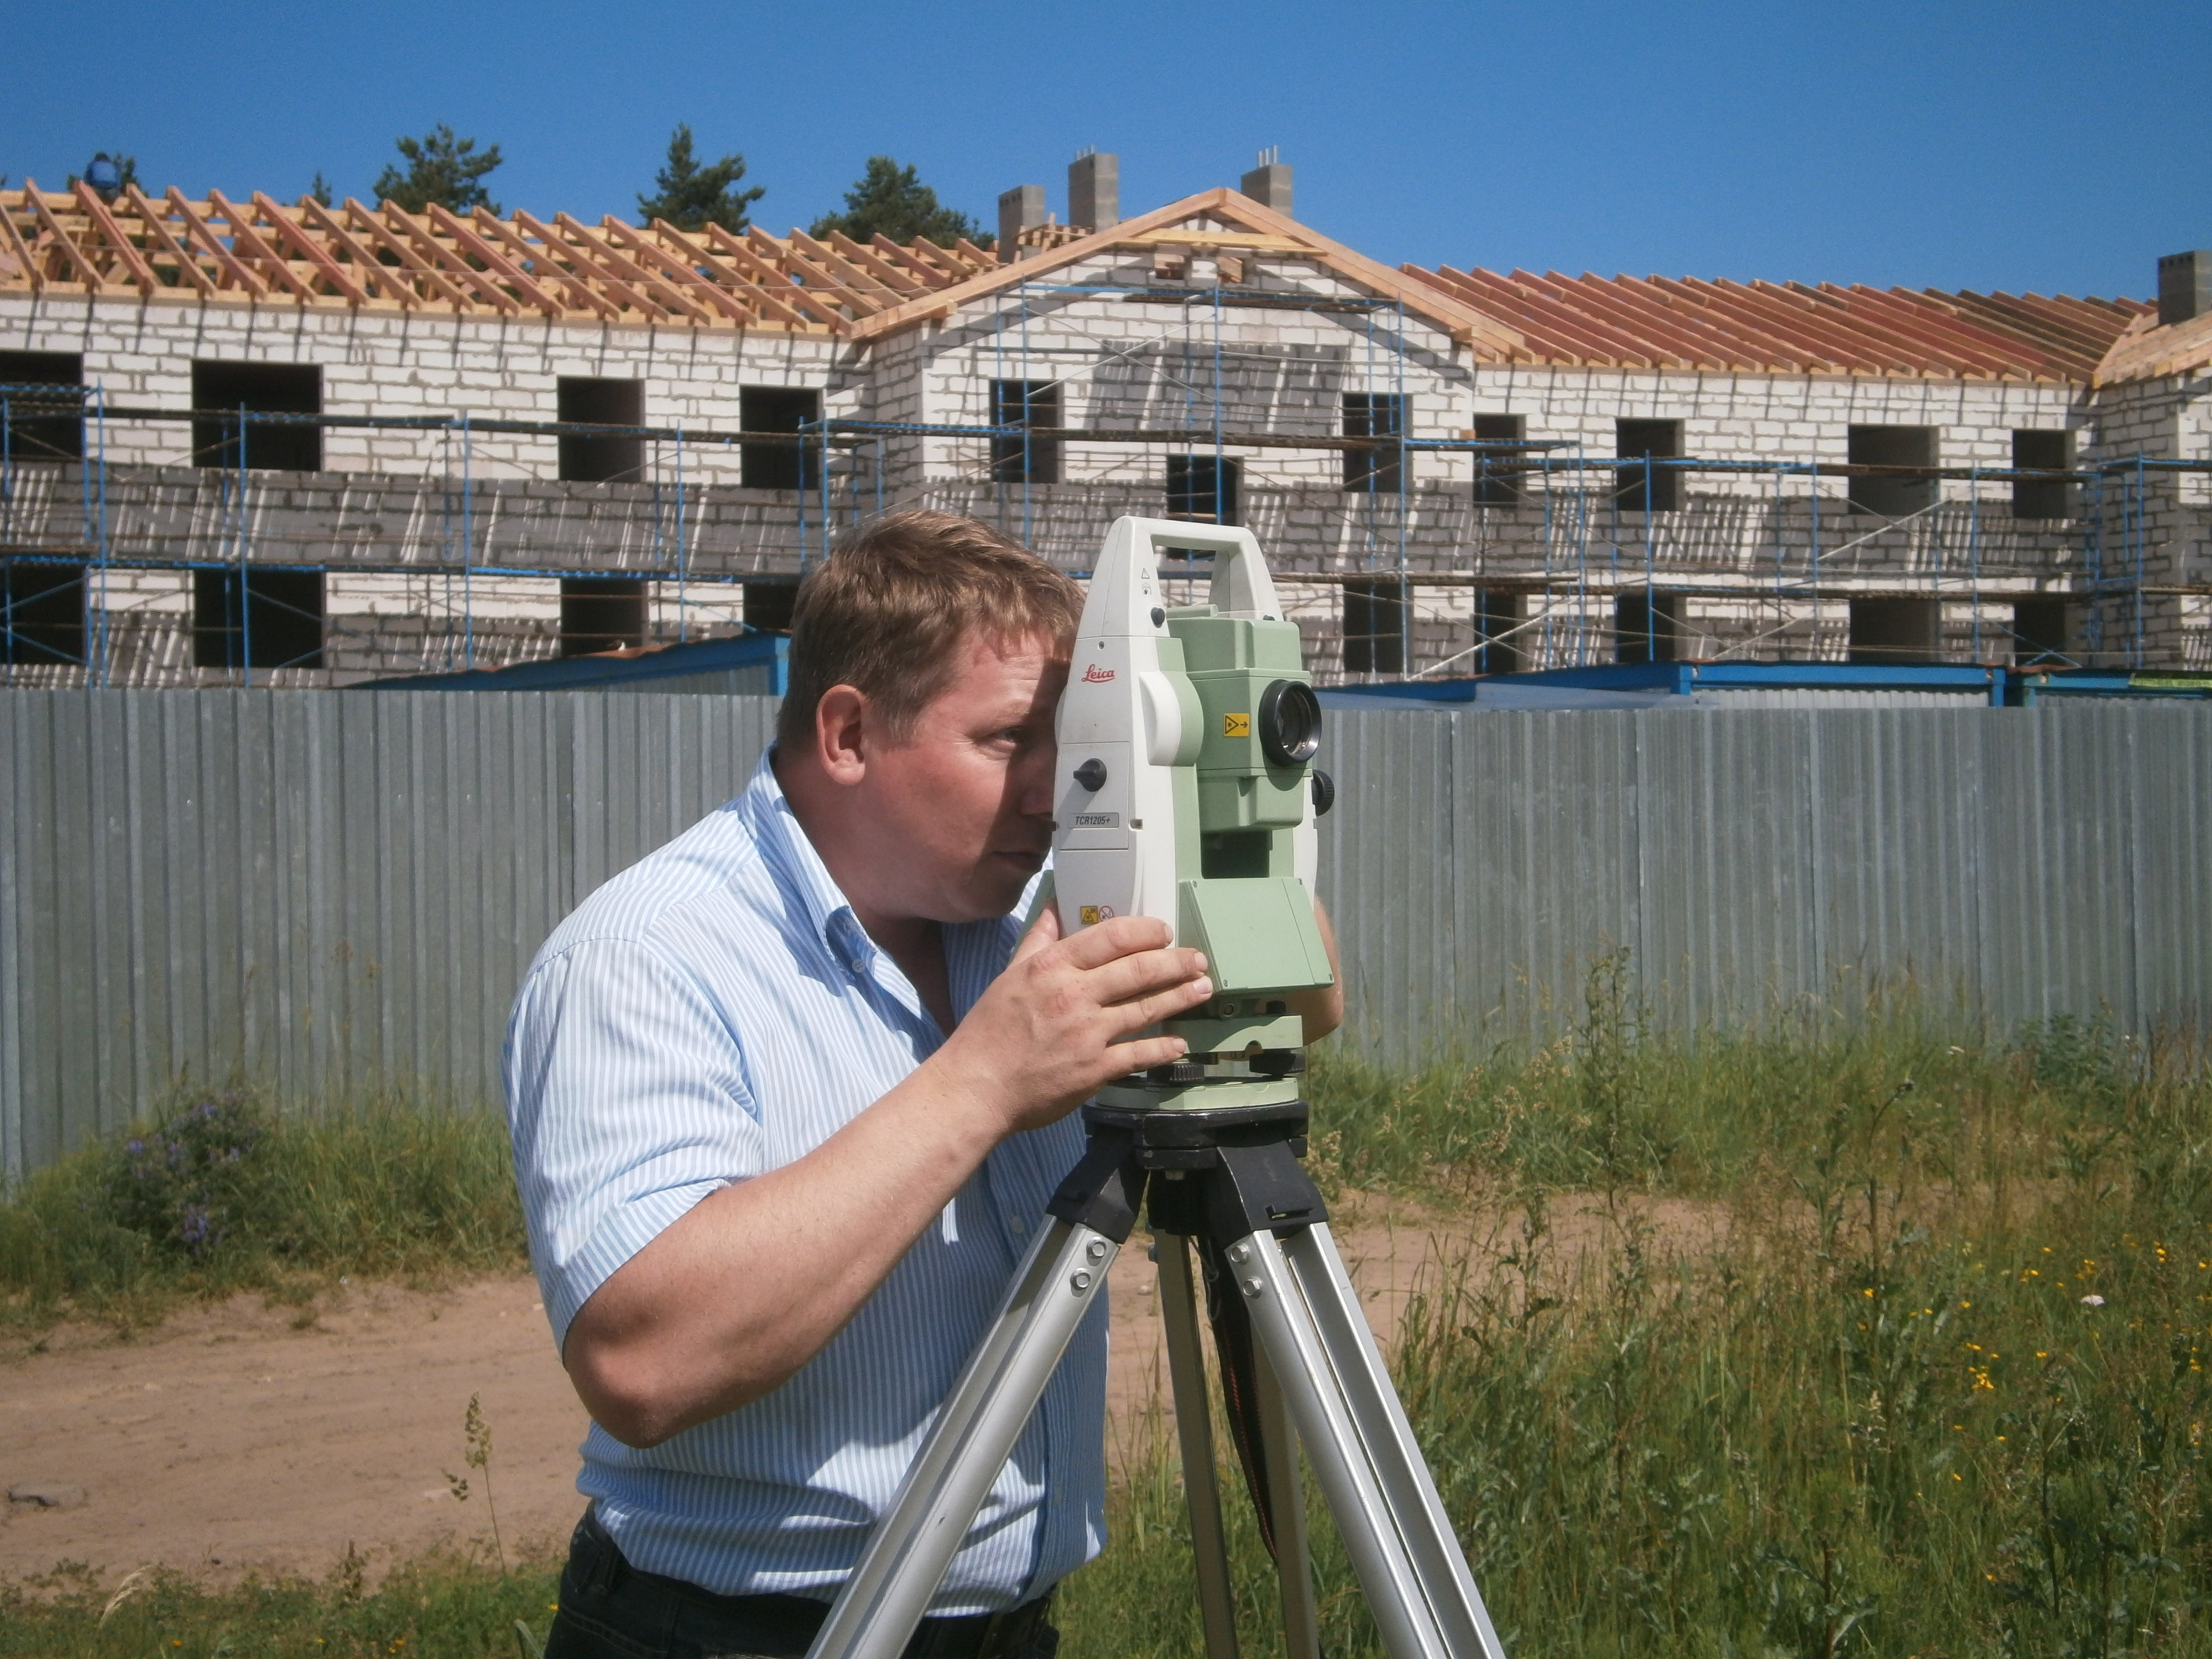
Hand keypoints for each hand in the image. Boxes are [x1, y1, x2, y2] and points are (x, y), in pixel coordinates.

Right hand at [933, 907, 1212, 1134]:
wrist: (977, 1087)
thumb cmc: (990, 1030)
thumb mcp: (1011, 974)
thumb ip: (1040, 939)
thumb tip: (1057, 905)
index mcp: (1053, 967)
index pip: (1113, 937)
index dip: (1147, 931)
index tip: (1165, 932)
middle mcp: (1074, 995)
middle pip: (1140, 970)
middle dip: (1176, 962)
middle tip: (1197, 960)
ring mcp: (1087, 1034)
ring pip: (1147, 1008)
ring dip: (1180, 997)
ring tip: (1202, 988)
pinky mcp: (1094, 1069)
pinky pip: (1139, 1054)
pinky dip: (1164, 1048)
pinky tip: (1179, 1042)